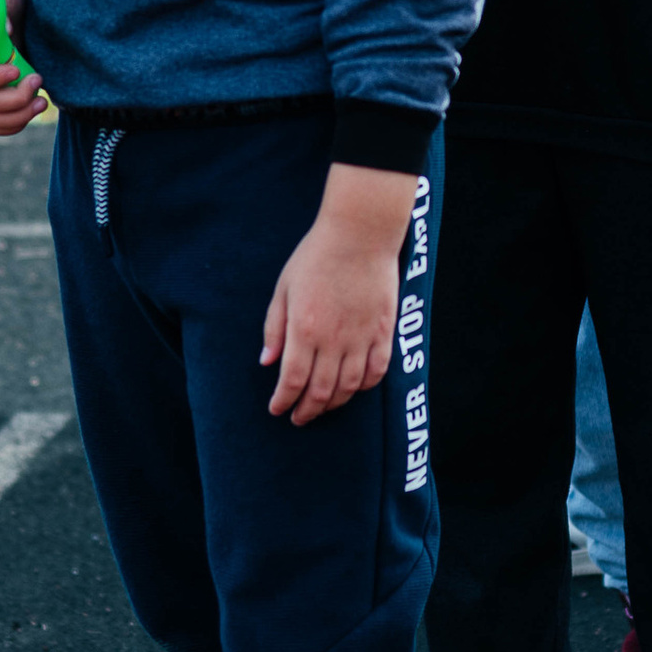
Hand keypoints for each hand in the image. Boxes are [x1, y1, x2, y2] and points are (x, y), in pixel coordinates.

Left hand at [262, 163, 418, 424]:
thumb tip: (267, 363)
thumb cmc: (316, 256)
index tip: (277, 409)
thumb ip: (274, 328)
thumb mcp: (284, 288)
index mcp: (305, 328)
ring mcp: (362, 337)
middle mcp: (334, 339)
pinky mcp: (384, 332)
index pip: (292, 380)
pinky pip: (376, 371)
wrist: (360, 234)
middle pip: (320, 391)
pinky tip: (354, 389)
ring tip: (322, 407)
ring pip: (349, 387)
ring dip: (333, 404)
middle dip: (306, 410)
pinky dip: (364, 387)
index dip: (283, 401)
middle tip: (298, 417)